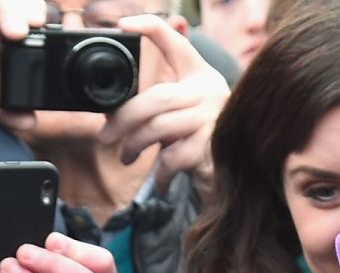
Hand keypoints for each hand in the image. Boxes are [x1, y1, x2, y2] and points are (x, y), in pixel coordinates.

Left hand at [103, 17, 229, 195]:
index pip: (175, 41)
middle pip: (157, 96)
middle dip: (125, 118)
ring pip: (161, 126)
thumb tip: (110, 116)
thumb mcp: (175, 116)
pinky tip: (159, 179)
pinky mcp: (215, 145)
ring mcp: (215, 116)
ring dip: (136, 145)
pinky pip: (176, 156)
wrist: (234, 174)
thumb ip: (151, 109)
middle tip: (105, 136)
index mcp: (198, 74)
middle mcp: (210, 89)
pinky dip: (161, 171)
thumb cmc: (197, 141)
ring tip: (126, 157)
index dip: (150, 27)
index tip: (123, 24)